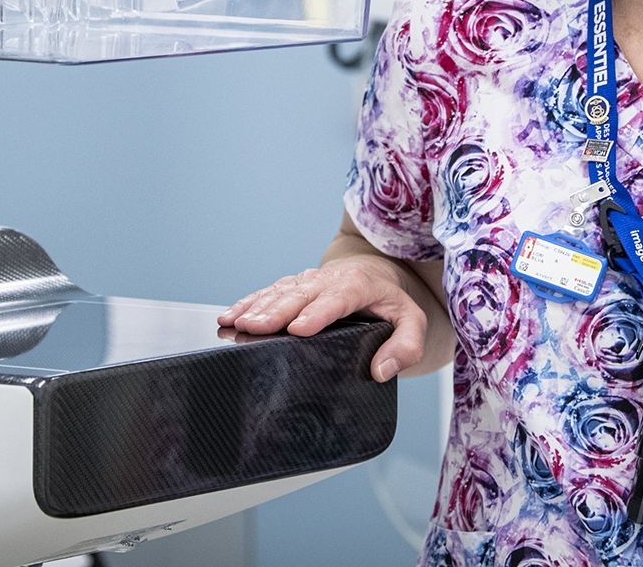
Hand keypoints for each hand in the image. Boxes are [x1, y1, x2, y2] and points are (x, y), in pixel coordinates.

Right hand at [217, 257, 426, 382]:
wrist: (377, 272)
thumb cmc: (392, 303)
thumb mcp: (413, 322)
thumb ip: (406, 346)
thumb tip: (382, 370)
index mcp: (358, 286)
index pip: (337, 299)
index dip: (318, 314)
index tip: (298, 330)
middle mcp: (328, 280)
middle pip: (301, 295)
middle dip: (276, 312)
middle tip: (255, 329)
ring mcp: (308, 281)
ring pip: (279, 292)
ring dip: (256, 307)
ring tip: (235, 324)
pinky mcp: (293, 286)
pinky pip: (267, 292)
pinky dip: (247, 303)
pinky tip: (229, 317)